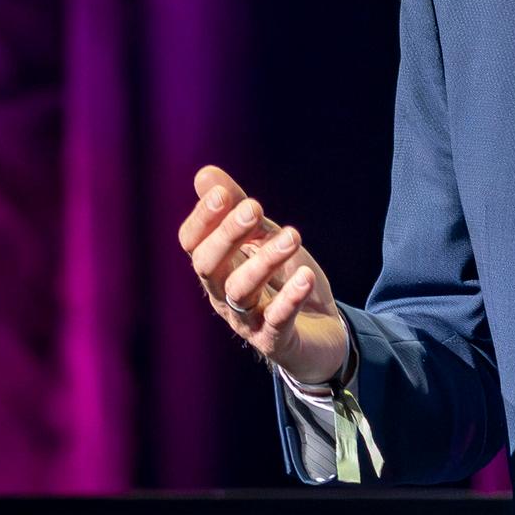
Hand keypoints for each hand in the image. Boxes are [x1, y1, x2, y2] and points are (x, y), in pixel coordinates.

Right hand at [177, 164, 350, 385]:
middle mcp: (223, 295)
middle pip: (209, 266)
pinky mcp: (275, 341)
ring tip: (293, 235)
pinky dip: (289, 298)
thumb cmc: (284, 280)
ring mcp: (247, 321)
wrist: (321, 331)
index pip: (193, 243)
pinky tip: (305, 276)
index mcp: (217, 267)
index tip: (223, 193)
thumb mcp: (265, 240)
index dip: (203, 219)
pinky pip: (276, 321)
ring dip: (265, 260)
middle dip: (227, 235)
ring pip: (240, 290)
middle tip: (254, 208)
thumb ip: (238, 210)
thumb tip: (204, 173)